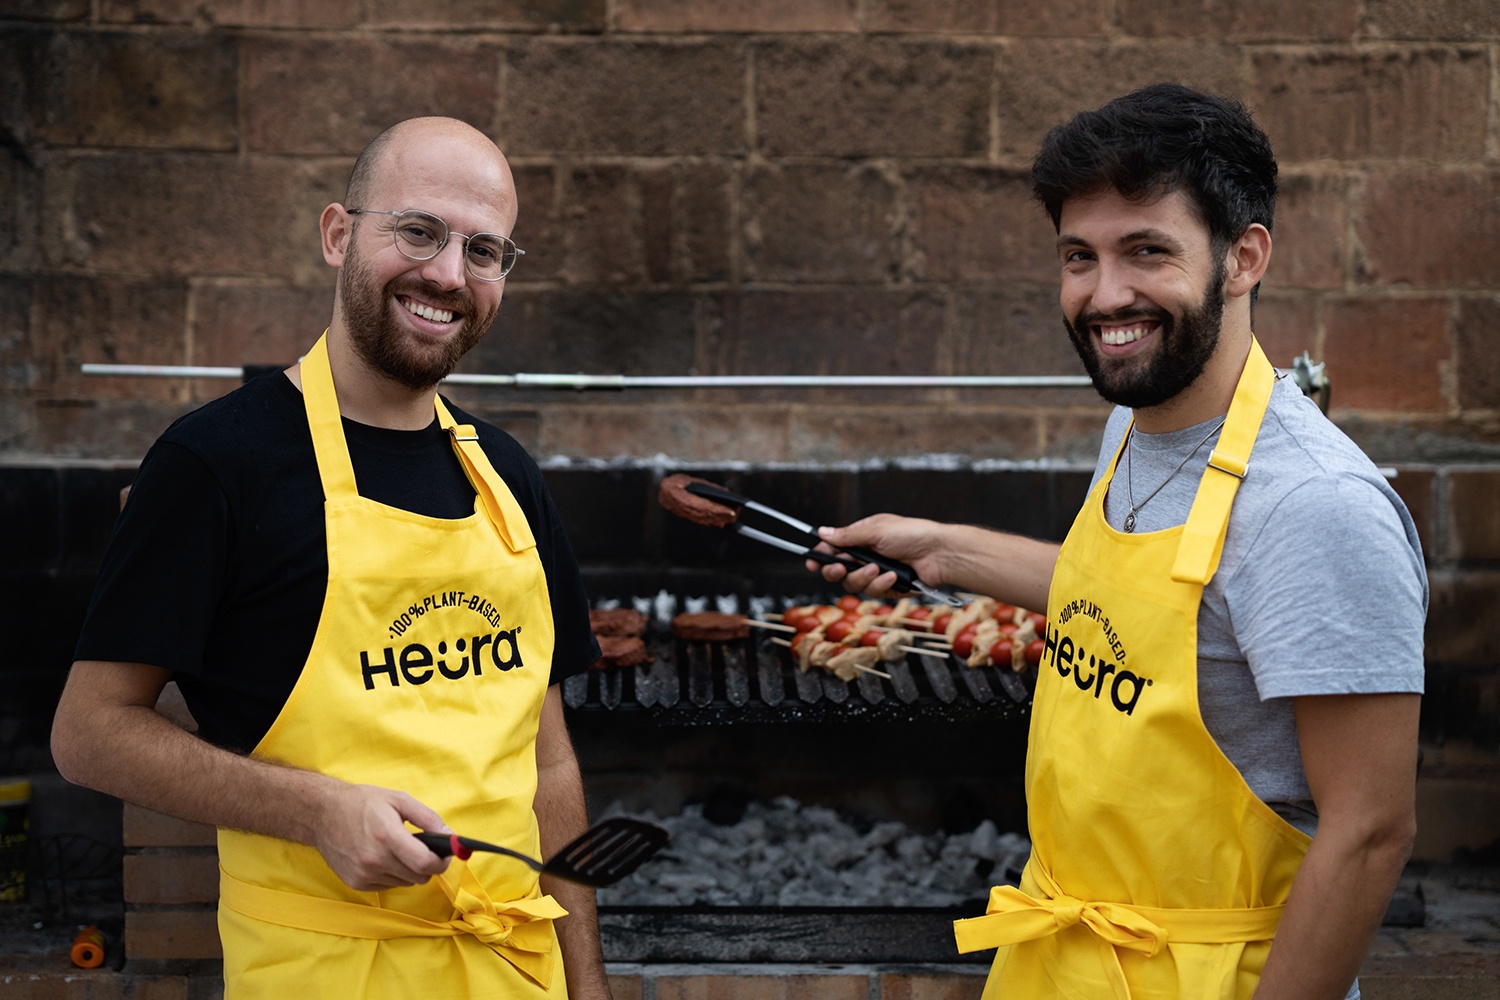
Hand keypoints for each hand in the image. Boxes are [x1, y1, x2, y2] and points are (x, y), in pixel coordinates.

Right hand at [311, 782, 452, 890]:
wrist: (323, 814)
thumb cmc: (362, 803)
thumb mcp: (399, 800)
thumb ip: (427, 818)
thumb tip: (450, 836)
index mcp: (387, 836)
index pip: (425, 864)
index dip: (442, 862)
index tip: (445, 855)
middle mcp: (374, 859)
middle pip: (418, 877)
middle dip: (427, 865)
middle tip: (423, 849)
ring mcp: (364, 874)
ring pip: (405, 882)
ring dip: (410, 869)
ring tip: (399, 849)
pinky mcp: (356, 883)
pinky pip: (389, 885)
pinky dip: (393, 874)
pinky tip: (384, 857)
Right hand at [808, 514, 947, 598]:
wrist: (940, 554)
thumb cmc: (913, 534)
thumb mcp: (876, 530)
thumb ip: (847, 536)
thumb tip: (822, 532)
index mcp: (863, 538)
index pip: (835, 548)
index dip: (822, 556)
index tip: (812, 562)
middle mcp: (867, 556)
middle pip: (839, 571)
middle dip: (837, 570)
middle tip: (840, 568)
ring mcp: (877, 573)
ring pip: (854, 584)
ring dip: (863, 577)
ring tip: (878, 569)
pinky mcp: (888, 588)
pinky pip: (873, 592)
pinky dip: (881, 584)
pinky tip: (893, 576)